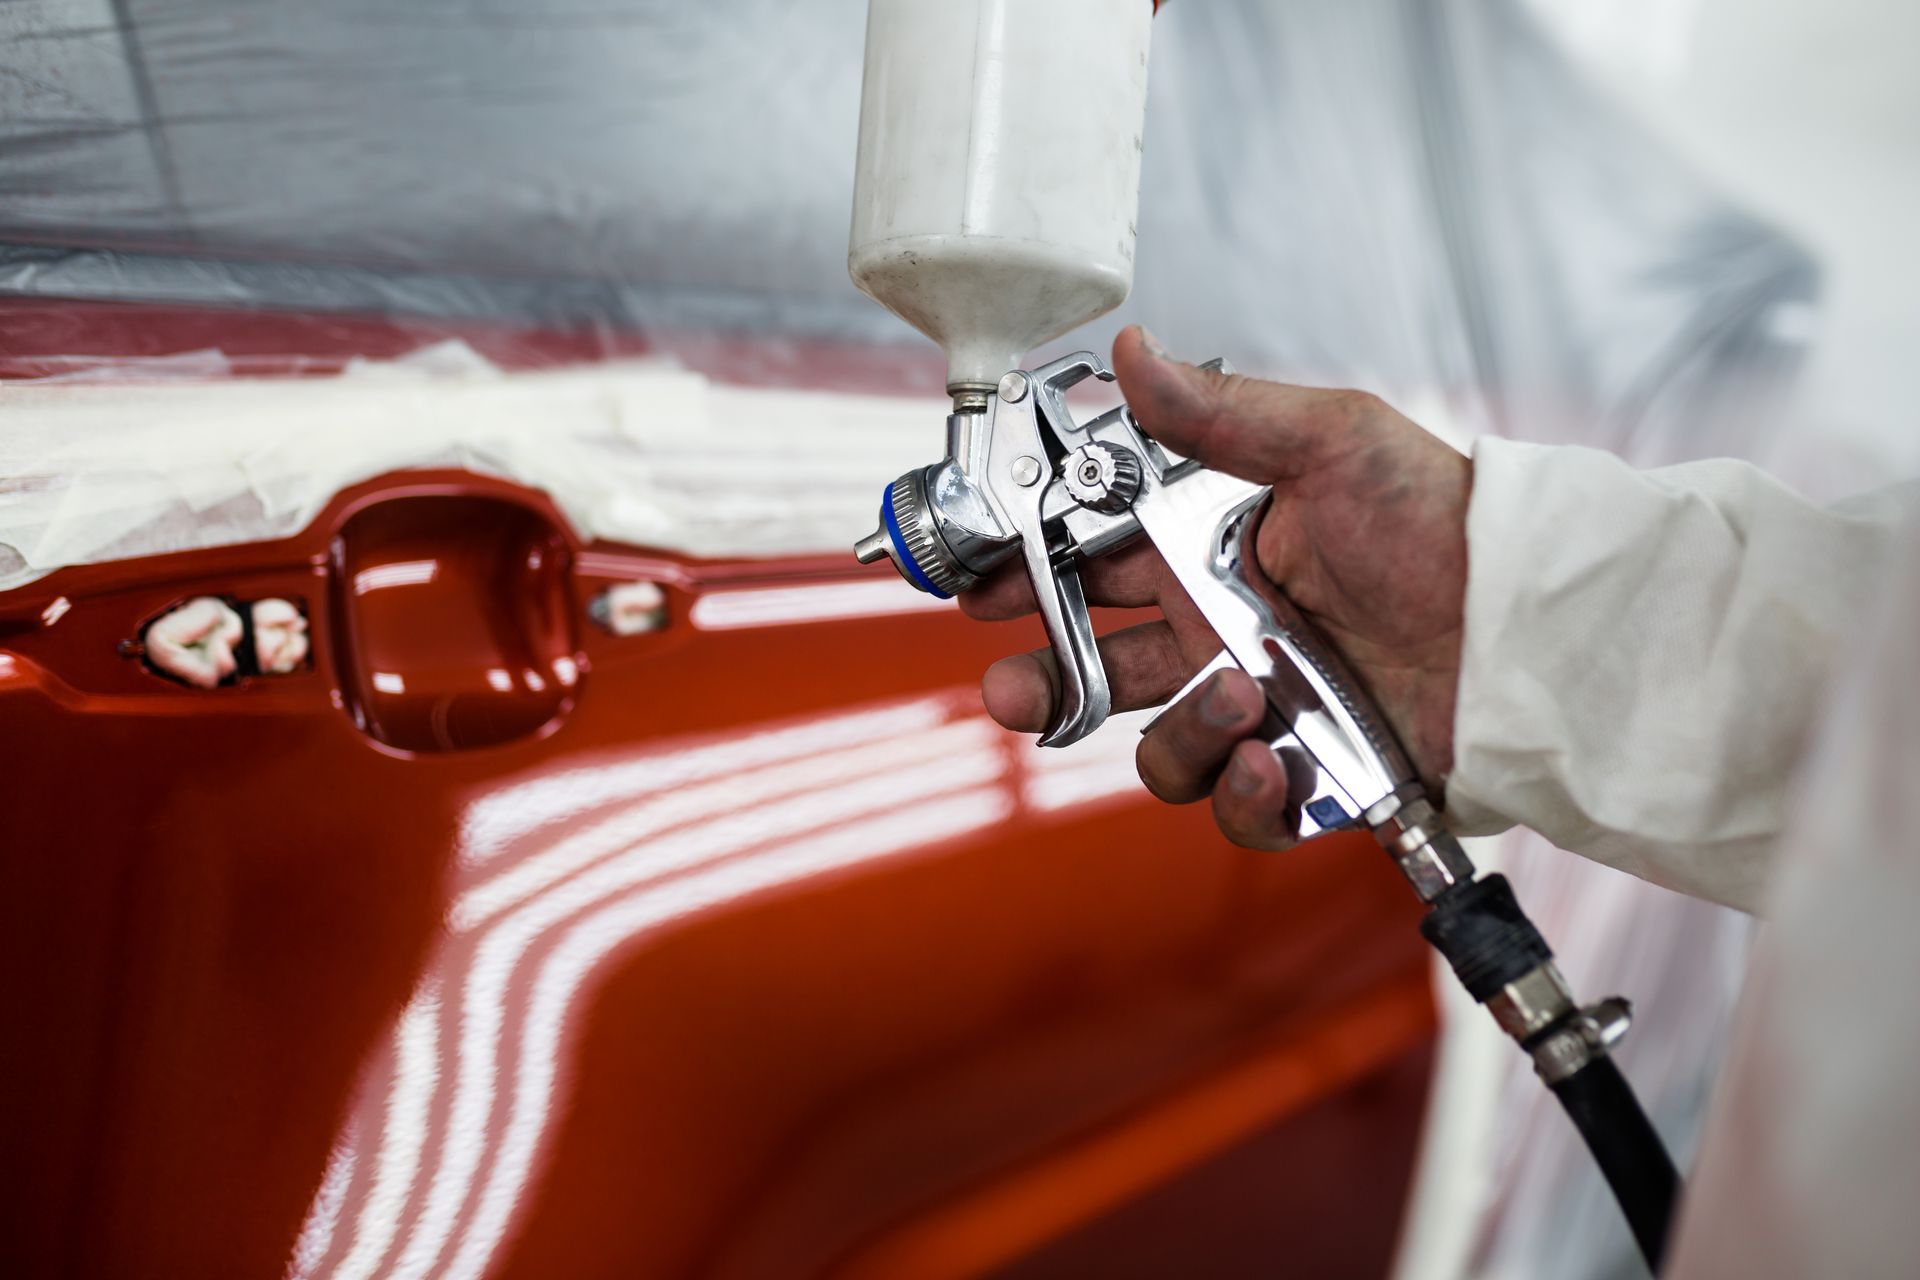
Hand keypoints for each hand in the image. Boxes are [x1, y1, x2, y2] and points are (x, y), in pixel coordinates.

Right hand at [965, 325, 1470, 848]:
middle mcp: (1223, 634)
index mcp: (1212, 554)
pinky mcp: (1305, 771)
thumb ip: (1219, 415)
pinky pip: (1237, 810)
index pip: (1094, 568)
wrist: (1530, 622)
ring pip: (1161, 747)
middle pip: (1097, 672)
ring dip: (1181, 731)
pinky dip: (1244, 798)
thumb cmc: (1443, 520)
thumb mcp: (1331, 442)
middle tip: (1013, 691)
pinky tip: (1275, 762)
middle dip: (1042, 685)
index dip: (1030, 581)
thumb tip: (1130, 352)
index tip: (980, 587)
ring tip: (1240, 698)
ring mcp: (1260, 707)